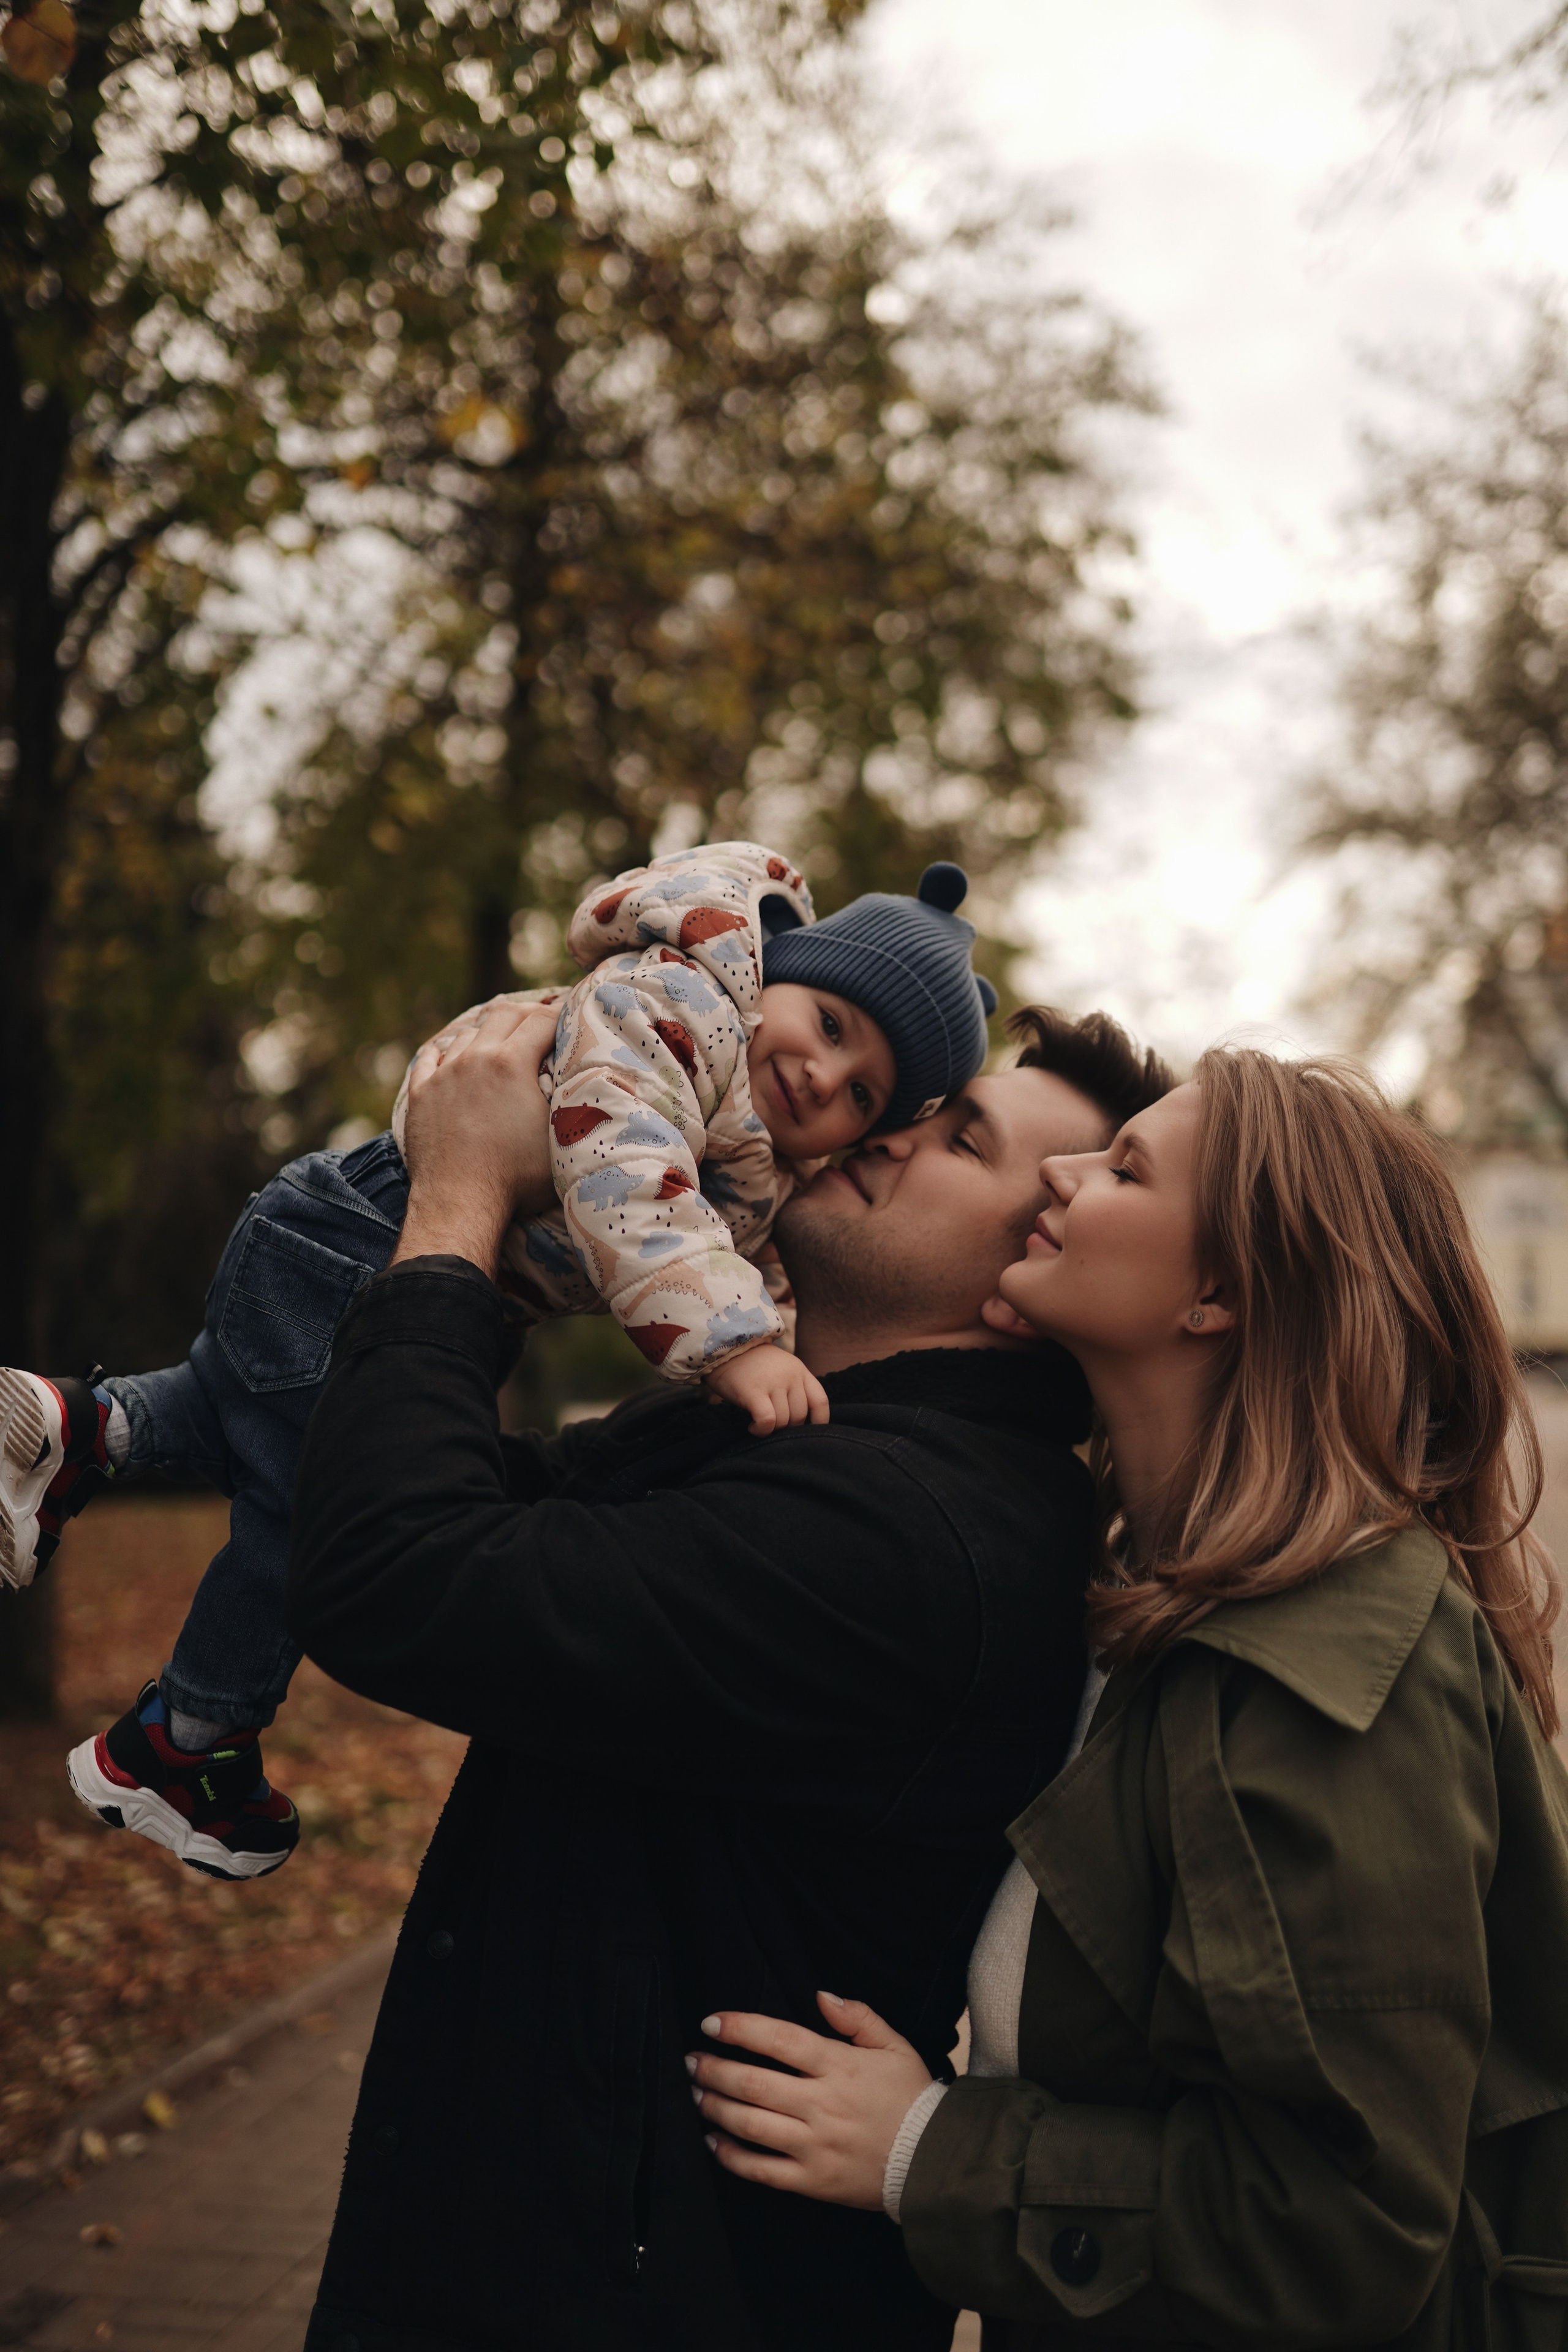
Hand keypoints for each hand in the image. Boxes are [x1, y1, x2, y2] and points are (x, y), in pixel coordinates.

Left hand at [393, 1001, 558, 1275]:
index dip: (565, 1013)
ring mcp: (443, 1074)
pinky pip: (431, 1057)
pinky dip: (448, 1052)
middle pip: (505, 1014)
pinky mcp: (421, 1095)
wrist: (459, 1203)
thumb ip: (571, 1101)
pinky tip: (455, 1057)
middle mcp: (474, 1058)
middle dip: (529, 1014)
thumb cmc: (517, 1178)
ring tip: (503, 1042)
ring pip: (467, 1033)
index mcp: (511, 1062)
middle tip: (545, 1023)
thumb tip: (587, 1082)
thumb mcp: (560, 1136)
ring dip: (490, 1032)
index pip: (543, 1019)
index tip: (577, 1015)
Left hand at [688, 1994, 933, 2209]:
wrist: (933, 2161)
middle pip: (754, 2083)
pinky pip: (761, 2170)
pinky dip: (731, 2156)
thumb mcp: (894, 2046)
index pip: (779, 2039)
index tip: (710, 2022)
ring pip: (751, 2125)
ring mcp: (814, 2146)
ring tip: (696, 2093)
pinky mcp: (812, 2182)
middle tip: (691, 2060)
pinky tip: (713, 2141)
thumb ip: (858, 2017)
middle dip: (714, 2069)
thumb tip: (820, 1995)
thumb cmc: (911, 2097)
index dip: (740, 2028)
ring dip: (716, 2107)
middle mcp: (822, 2105)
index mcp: (839, 2066)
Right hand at [703, 1341, 828, 1433]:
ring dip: (771, 1430)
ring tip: (760, 1424)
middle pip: (799, 1416)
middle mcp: (790, 1376)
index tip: (808, 1432)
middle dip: (786, 1427)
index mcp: (799, 1371)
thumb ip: (794, 1388)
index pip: (820, 1401)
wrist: (724, 1348)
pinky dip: (761, 1430)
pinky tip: (753, 1428)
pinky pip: (767, 1421)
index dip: (818, 1421)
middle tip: (772, 1424)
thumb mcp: (781, 1368)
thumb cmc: (752, 1364)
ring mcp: (773, 1383)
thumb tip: (801, 1421)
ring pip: (783, 1421)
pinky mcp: (753, 1392)